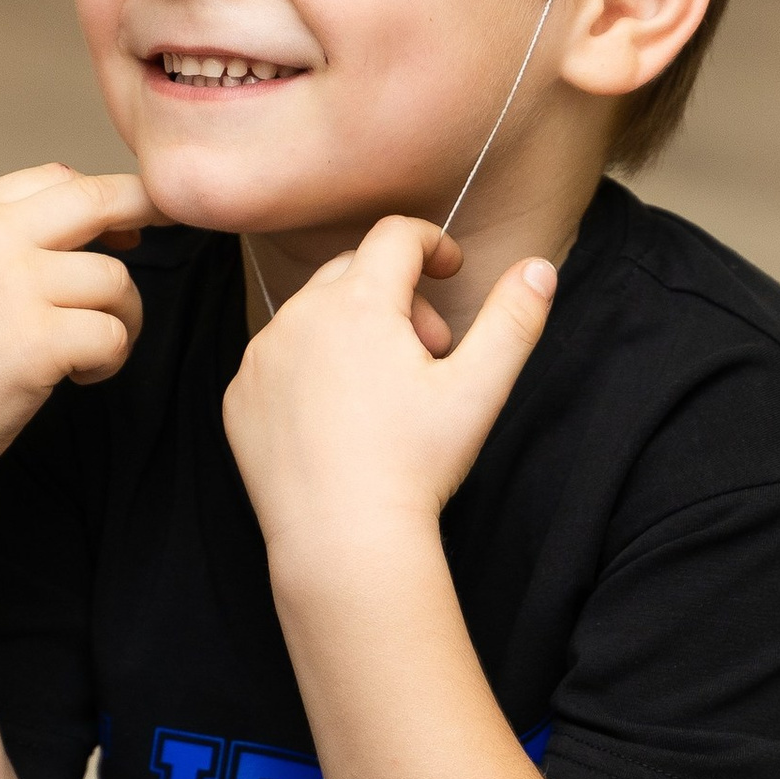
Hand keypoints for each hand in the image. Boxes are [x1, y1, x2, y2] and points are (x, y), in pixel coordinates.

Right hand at [0, 165, 161, 494]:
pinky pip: (114, 334)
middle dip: (148, 211)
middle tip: (178, 227)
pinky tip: (78, 379)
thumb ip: (5, 237)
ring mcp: (17, 285)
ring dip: (120, 318)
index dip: (102, 197)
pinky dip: (109, 361)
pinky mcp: (40, 339)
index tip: (126, 224)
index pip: (56, 178)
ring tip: (87, 355)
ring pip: (115, 279)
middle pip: (98, 201)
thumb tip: (80, 198)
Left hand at [224, 217, 554, 561]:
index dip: (432, 243)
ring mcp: (261, 358)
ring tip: (385, 391)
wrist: (343, 542)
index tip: (451, 271)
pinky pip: (278, 361)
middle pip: (352, 271)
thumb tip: (539, 269)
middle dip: (398, 296)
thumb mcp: (479, 390)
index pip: (396, 236)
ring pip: (312, 316)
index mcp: (357, 301)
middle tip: (431, 354)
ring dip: (351, 332)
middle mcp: (298, 317)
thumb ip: (514, 320)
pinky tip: (339, 420)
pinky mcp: (240, 397)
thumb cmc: (415, 465)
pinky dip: (309, 371)